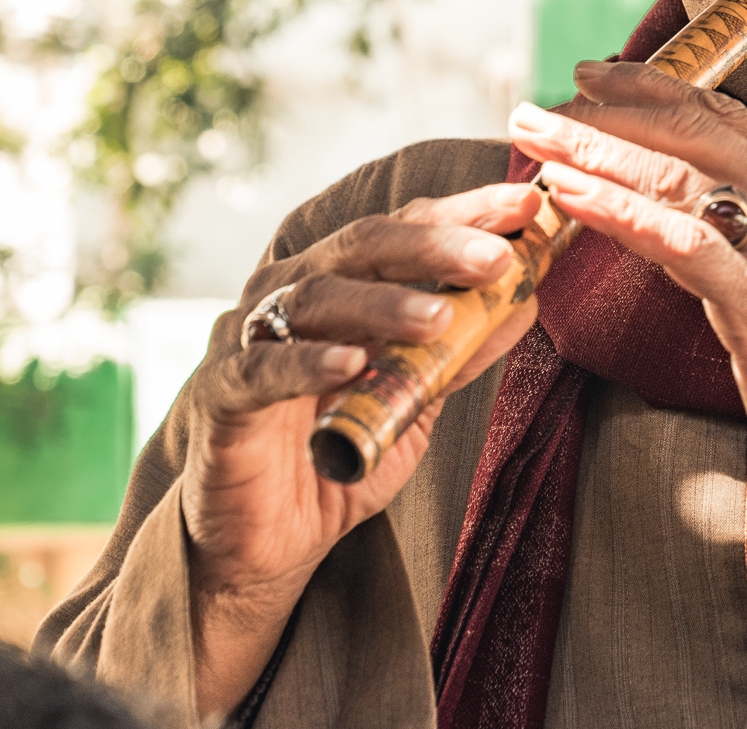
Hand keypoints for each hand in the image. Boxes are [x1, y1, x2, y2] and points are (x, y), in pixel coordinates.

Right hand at [182, 183, 541, 715]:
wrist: (266, 543)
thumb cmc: (340, 454)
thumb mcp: (416, 397)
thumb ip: (461, 349)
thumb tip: (527, 298)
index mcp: (340, 280)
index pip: (406, 226)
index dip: (465, 212)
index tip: (527, 204)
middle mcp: (291, 292)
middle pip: (363, 244)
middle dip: (434, 244)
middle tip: (495, 257)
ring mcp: (248, 338)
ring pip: (316, 297)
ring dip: (383, 303)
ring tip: (439, 317)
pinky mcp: (218, 395)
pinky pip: (263, 370)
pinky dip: (308, 363)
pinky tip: (351, 364)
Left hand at [510, 64, 746, 519]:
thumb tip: (665, 186)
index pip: (723, 112)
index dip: (649, 88)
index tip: (589, 77)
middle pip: (693, 131)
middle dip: (605, 112)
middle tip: (537, 108)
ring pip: (678, 178)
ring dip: (595, 153)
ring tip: (535, 142)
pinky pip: (682, 244)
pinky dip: (619, 212)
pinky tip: (572, 196)